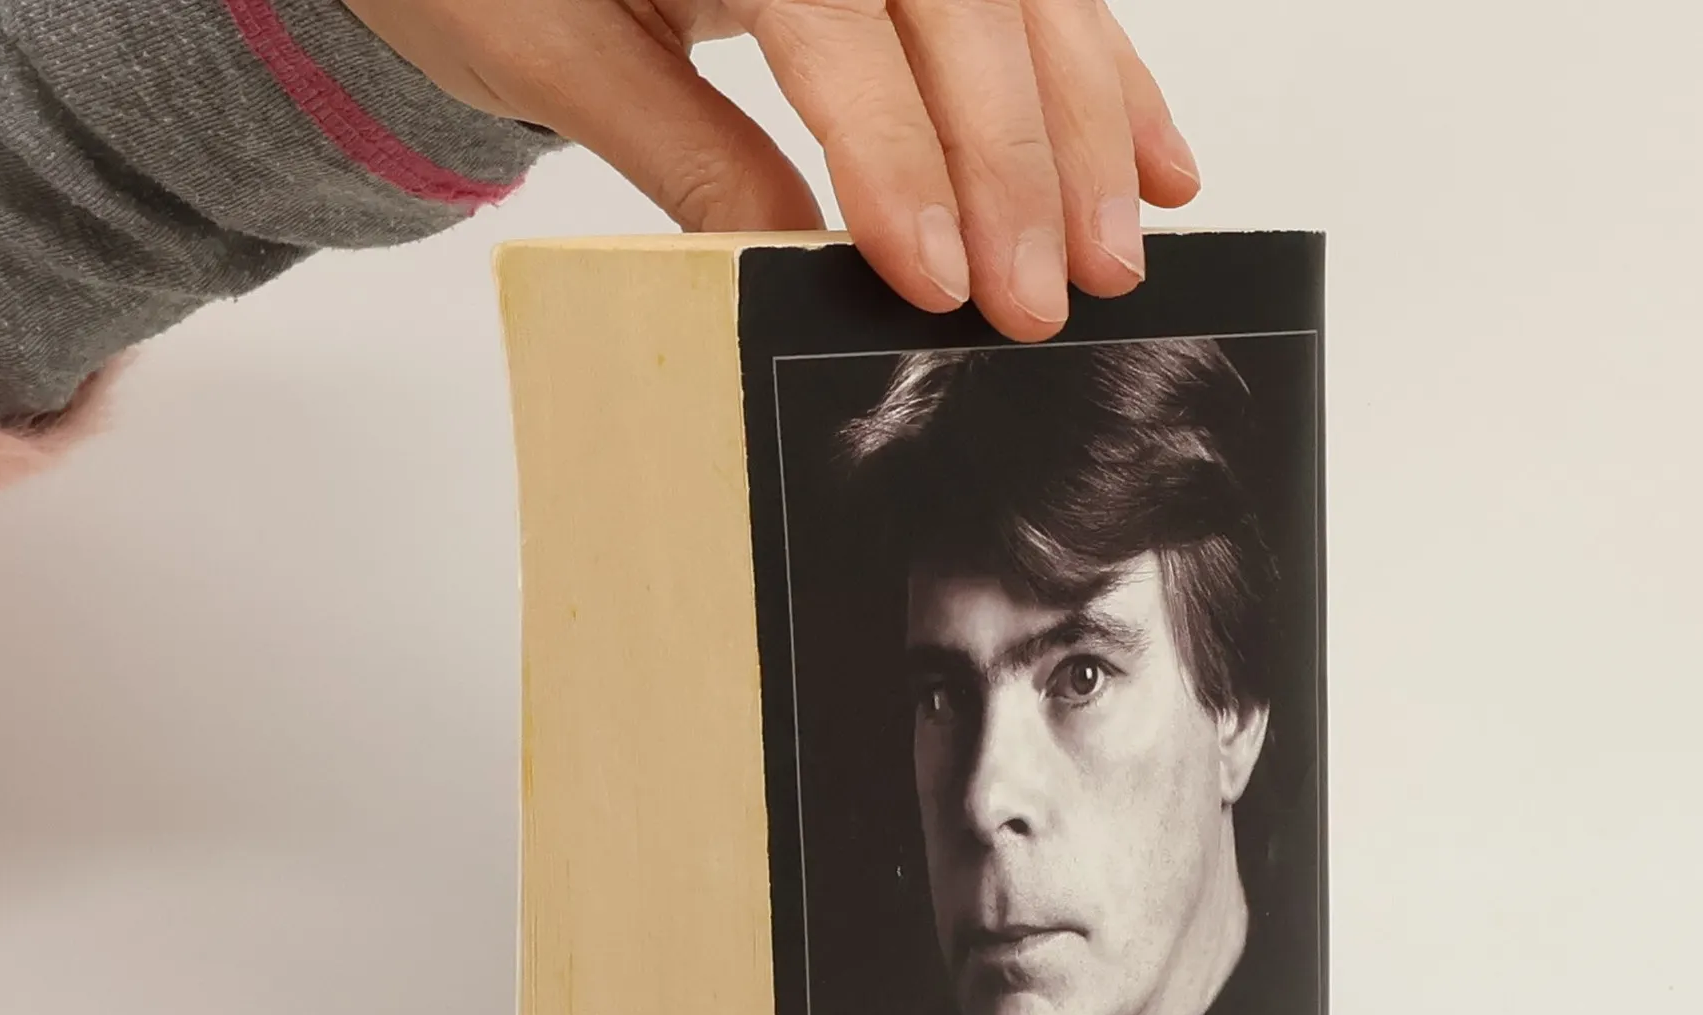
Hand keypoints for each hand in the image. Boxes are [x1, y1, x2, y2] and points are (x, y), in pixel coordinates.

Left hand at [339, 0, 1199, 340]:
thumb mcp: (551, 49)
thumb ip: (684, 151)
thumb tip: (804, 266)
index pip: (838, 19)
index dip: (900, 151)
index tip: (940, 276)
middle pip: (961, 1)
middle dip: (1017, 160)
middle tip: (1044, 298)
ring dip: (1087, 125)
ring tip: (1115, 250)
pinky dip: (1100, 75)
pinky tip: (1151, 160)